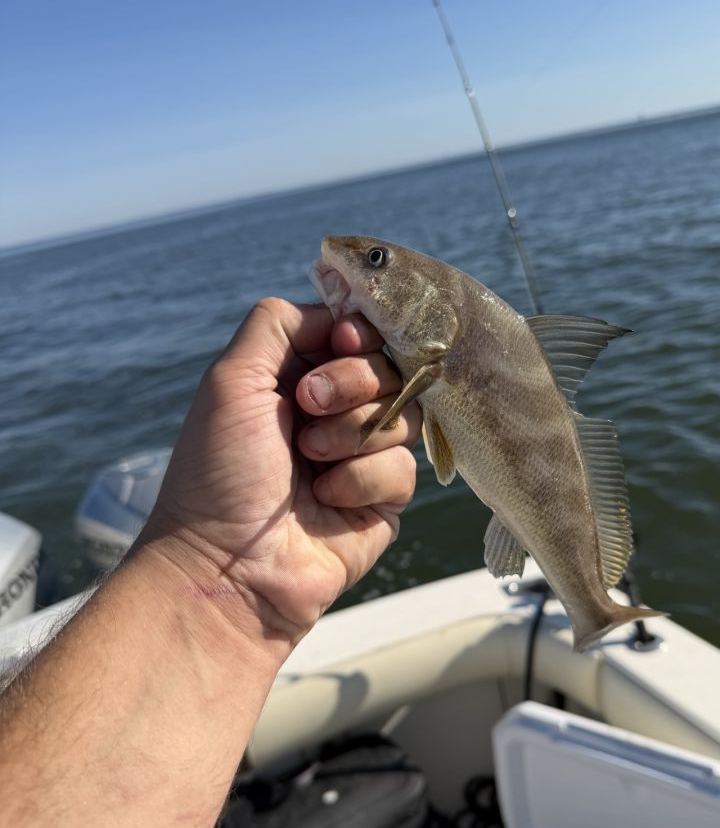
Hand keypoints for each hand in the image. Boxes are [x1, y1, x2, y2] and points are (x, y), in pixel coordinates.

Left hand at [138, 298, 420, 649]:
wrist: (227, 565)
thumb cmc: (219, 471)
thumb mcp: (231, 379)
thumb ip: (276, 323)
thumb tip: (336, 315)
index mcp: (298, 378)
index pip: (356, 333)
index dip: (359, 334)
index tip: (343, 342)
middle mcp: (333, 412)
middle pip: (387, 366)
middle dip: (352, 382)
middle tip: (308, 408)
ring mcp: (360, 455)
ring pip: (405, 414)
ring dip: (351, 434)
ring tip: (310, 462)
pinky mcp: (383, 499)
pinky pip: (404, 467)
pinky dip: (361, 479)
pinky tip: (326, 500)